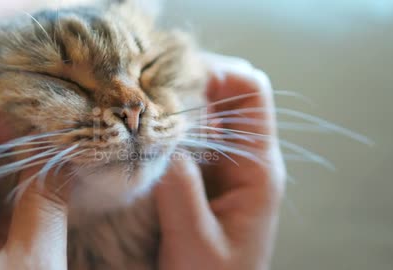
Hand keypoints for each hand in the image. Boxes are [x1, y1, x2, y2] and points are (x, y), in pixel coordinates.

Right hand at [155, 53, 285, 269]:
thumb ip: (181, 191)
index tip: (170, 82)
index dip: (215, 73)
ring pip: (202, 112)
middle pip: (224, 92)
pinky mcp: (202, 176)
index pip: (251, 91)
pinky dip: (164, 128)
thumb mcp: (196, 243)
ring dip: (171, 107)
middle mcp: (244, 159)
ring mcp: (222, 166)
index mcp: (257, 169)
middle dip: (185, 84)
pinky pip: (187, 137)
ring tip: (135, 110)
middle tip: (142, 92)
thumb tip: (159, 136)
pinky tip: (139, 135)